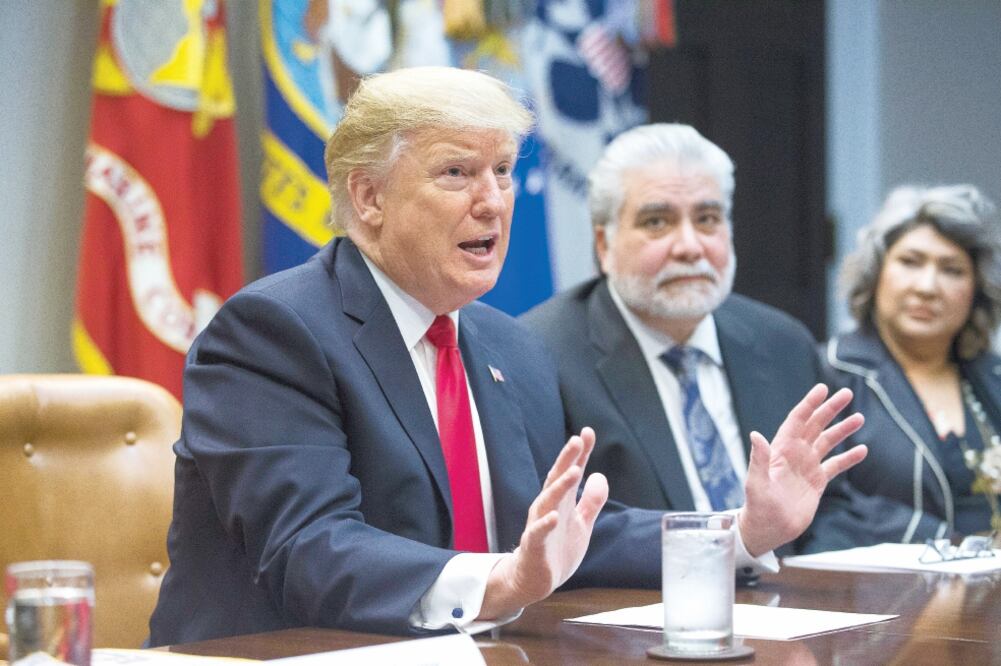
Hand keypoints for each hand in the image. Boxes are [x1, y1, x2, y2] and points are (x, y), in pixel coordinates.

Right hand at [478, 428, 607, 618]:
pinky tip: (554, 515)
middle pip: (557, 479)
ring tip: (573, 471)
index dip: (580, 454)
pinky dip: (545, 523)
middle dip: (566, 460)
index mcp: (562, 502)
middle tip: (576, 440)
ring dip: (560, 486)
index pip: (571, 472)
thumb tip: (600, 474)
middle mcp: (549, 508)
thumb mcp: (581, 523)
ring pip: (548, 502)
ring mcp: (540, 525)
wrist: (534, 580)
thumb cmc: (557, 548)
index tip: (587, 432)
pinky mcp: (534, 546)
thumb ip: (592, 500)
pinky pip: (538, 533)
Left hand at [738, 384, 866, 556]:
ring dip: (842, 430)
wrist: (768, 530)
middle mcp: (795, 454)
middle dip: (830, 409)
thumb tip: (756, 435)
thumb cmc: (757, 508)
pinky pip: (835, 466)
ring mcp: (806, 467)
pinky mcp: (816, 482)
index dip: (809, 404)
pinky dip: (848, 458)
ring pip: (827, 442)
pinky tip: (862, 450)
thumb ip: (758, 460)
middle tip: (847, 393)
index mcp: (781, 450)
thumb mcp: (756, 483)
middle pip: (815, 425)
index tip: (823, 389)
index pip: (797, 420)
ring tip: (859, 418)